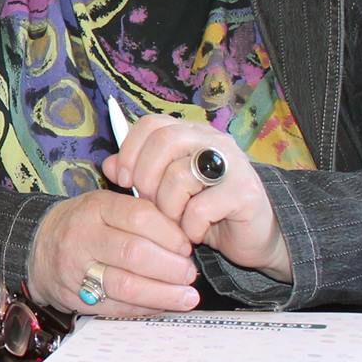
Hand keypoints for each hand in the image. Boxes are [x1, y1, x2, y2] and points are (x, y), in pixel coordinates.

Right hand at [28, 189, 200, 314]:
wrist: (35, 246)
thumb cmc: (82, 224)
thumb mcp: (105, 205)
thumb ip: (140, 215)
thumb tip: (183, 239)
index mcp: (95, 208)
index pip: (139, 217)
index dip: (170, 234)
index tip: (186, 246)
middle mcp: (82, 237)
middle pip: (133, 253)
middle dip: (170, 267)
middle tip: (188, 273)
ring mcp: (76, 269)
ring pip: (125, 285)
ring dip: (162, 294)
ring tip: (187, 296)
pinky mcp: (75, 297)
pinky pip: (116, 307)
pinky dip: (144, 308)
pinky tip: (162, 305)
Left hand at [107, 113, 288, 281]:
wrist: (252, 238)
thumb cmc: (203, 211)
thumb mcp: (164, 191)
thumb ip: (137, 174)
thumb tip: (108, 164)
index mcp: (192, 135)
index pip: (151, 124)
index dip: (130, 150)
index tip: (122, 180)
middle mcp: (214, 142)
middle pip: (165, 140)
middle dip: (146, 177)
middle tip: (149, 203)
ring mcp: (233, 164)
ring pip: (179, 176)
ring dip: (168, 208)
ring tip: (175, 222)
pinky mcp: (245, 192)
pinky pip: (201, 208)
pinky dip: (190, 227)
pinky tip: (195, 233)